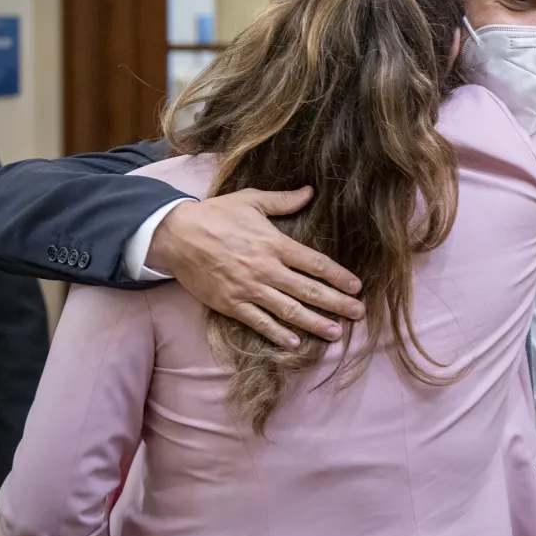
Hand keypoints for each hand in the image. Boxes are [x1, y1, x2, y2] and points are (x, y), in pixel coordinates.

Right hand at [147, 187, 364, 346]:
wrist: (176, 235)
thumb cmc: (215, 215)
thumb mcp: (251, 200)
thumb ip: (283, 201)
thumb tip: (310, 192)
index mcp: (274, 243)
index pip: (314, 263)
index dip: (338, 276)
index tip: (357, 287)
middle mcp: (265, 269)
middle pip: (308, 291)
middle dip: (336, 303)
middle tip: (359, 314)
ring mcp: (248, 289)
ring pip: (288, 311)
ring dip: (315, 323)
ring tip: (336, 333)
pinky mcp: (231, 304)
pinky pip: (259, 322)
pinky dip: (278, 334)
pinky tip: (296, 343)